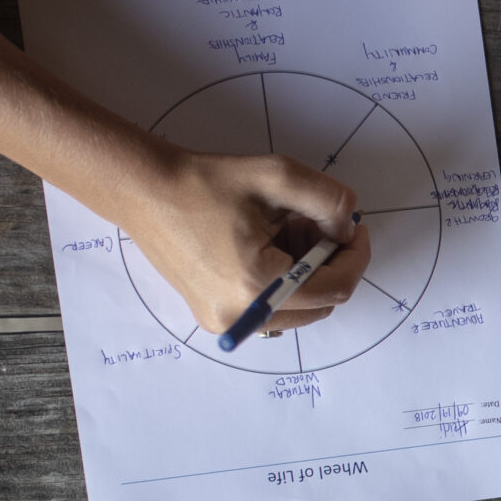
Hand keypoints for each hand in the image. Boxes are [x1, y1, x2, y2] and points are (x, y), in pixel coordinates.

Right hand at [118, 148, 372, 335]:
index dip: (355, 257)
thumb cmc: (205, 182)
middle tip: (313, 224)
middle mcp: (240, 316)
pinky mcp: (215, 318)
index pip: (334, 289)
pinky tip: (266, 245)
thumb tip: (348, 230)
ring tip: (284, 231)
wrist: (145, 190)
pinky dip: (282, 281)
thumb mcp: (279, 176)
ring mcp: (225, 323)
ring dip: (305, 273)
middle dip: (328, 264)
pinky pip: (271, 308)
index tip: (354, 229)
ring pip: (297, 309)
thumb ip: (329, 202)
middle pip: (319, 304)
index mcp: (256, 286)